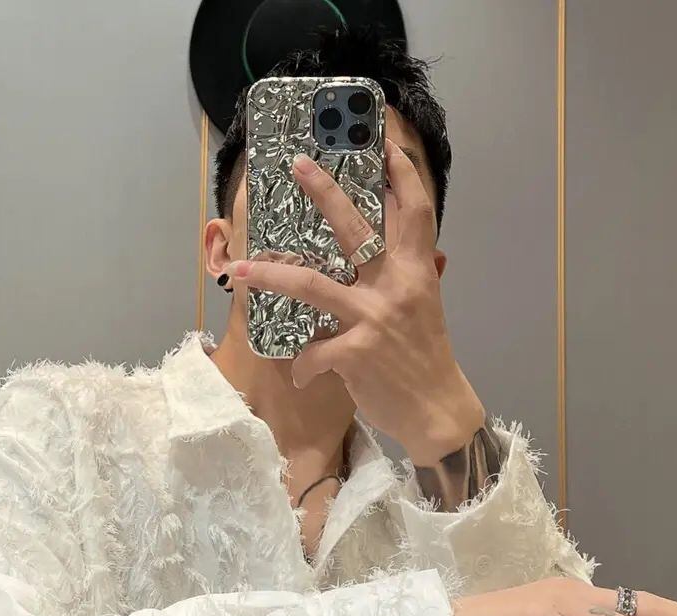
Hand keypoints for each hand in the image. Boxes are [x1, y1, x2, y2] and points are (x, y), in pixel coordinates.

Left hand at [222, 139, 484, 464]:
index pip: (415, 211)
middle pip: (355, 228)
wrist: (437, 411)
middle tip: (298, 164)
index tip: (386, 143)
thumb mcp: (423, 309)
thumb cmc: (425, 360)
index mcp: (416, 272)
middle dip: (325, 191)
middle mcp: (395, 286)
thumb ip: (407, 278)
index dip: (403, 174)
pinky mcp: (355, 352)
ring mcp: (373, 318)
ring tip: (239, 267)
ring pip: (310, 284)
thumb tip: (395, 252)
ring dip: (270, 274)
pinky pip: (313, 352)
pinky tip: (302, 377)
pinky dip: (303, 366)